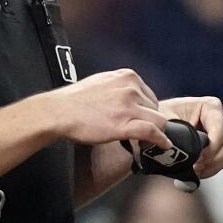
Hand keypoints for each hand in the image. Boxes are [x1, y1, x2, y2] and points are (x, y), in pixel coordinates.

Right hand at [41, 69, 171, 147]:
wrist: (58, 111)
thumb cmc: (75, 100)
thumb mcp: (102, 81)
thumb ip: (119, 87)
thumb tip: (130, 97)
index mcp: (127, 76)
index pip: (149, 95)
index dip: (147, 110)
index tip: (143, 118)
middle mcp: (131, 88)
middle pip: (155, 108)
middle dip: (150, 120)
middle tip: (140, 131)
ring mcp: (129, 106)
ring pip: (158, 120)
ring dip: (155, 131)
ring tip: (148, 140)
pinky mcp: (124, 124)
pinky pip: (152, 132)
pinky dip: (161, 140)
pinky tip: (164, 145)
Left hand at [158, 95, 222, 178]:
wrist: (159, 125)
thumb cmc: (162, 118)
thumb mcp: (166, 122)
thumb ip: (177, 134)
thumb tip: (186, 151)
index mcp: (210, 106)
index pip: (219, 128)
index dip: (211, 147)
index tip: (197, 159)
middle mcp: (220, 117)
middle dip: (212, 159)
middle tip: (195, 168)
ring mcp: (222, 131)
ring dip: (212, 166)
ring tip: (194, 170)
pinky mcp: (220, 145)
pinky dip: (212, 169)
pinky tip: (197, 171)